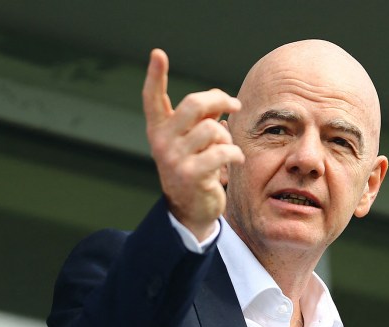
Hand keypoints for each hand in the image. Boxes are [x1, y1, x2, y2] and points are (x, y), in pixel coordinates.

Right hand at [142, 49, 243, 239]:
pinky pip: (223, 151)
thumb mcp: (193, 141)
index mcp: (159, 129)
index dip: (155, 75)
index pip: (153, 98)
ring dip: (227, 137)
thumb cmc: (195, 168)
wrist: (190, 211)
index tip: (158, 54)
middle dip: (220, 100)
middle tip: (235, 105)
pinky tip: (234, 162)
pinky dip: (235, 155)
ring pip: (213, 129)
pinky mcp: (191, 175)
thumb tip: (220, 100)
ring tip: (227, 149)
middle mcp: (161, 142)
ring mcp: (174, 159)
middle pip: (193, 104)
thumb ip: (202, 118)